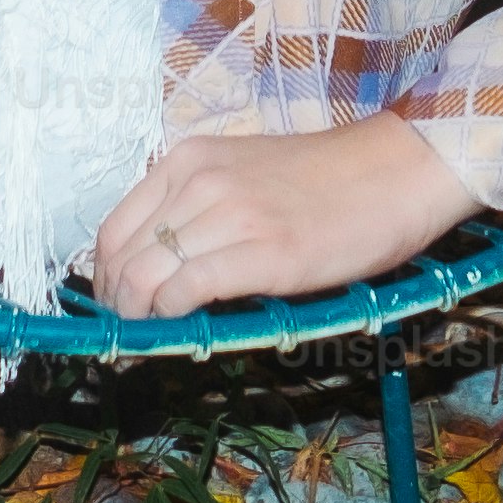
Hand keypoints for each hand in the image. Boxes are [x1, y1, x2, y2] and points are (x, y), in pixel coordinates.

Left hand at [88, 117, 488, 320]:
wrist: (397, 172)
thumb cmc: (327, 180)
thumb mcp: (244, 174)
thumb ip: (198, 207)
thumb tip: (160, 269)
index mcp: (189, 160)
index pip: (114, 230)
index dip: (106, 279)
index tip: (117, 308)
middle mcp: (199, 182)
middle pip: (122, 259)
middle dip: (117, 308)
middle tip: (131, 337)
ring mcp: (229, 215)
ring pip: (146, 278)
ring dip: (141, 320)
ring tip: (152, 342)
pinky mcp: (263, 254)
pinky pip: (187, 292)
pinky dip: (173, 319)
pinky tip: (185, 330)